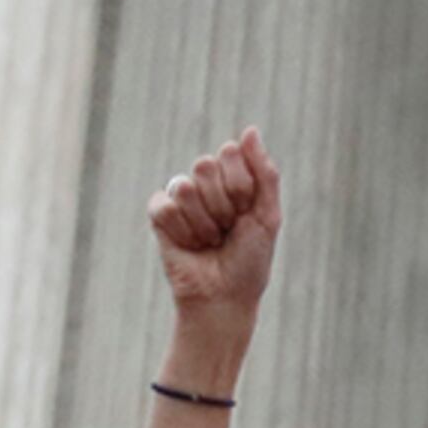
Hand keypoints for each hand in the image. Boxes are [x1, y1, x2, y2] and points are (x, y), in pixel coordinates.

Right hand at [148, 129, 279, 324]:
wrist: (226, 297)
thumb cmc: (250, 260)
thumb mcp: (268, 215)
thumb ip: (265, 173)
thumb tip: (250, 130)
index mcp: (234, 177)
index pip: (229, 152)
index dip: (240, 186)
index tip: (246, 213)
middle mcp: (206, 183)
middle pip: (205, 165)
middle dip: (222, 204)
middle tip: (228, 229)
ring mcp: (181, 197)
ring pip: (184, 187)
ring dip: (203, 223)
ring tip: (209, 240)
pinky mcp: (160, 216)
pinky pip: (164, 207)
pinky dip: (182, 231)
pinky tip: (189, 245)